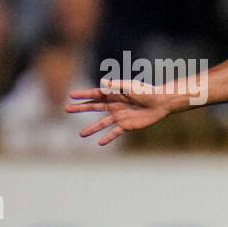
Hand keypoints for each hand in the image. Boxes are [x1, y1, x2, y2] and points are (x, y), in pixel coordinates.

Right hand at [66, 79, 183, 145]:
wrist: (161, 103)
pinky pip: (115, 133)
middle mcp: (114, 105)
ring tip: (81, 134)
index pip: (95, 94)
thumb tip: (102, 83)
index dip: (83, 95)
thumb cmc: (146, 92)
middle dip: (80, 108)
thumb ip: (116, 86)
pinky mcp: (127, 126)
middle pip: (94, 107)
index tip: (71, 96)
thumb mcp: (130, 87)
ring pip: (102, 123)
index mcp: (113, 94)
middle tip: (67, 109)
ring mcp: (119, 116)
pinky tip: (99, 143)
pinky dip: (107, 138)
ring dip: (91, 129)